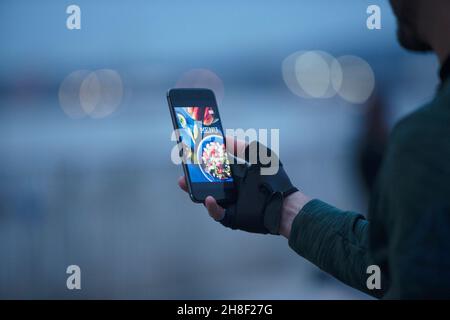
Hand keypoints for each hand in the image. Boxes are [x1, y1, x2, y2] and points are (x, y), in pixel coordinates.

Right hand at [177, 137, 310, 236]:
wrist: (285, 204)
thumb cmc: (276, 180)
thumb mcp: (260, 157)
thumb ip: (242, 147)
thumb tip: (225, 138)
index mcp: (236, 174)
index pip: (214, 166)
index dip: (202, 161)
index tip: (191, 154)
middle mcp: (231, 188)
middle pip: (206, 182)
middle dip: (192, 177)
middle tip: (183, 172)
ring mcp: (230, 203)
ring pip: (207, 198)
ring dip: (196, 191)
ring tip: (187, 184)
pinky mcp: (232, 216)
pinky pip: (218, 213)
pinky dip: (212, 207)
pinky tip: (209, 199)